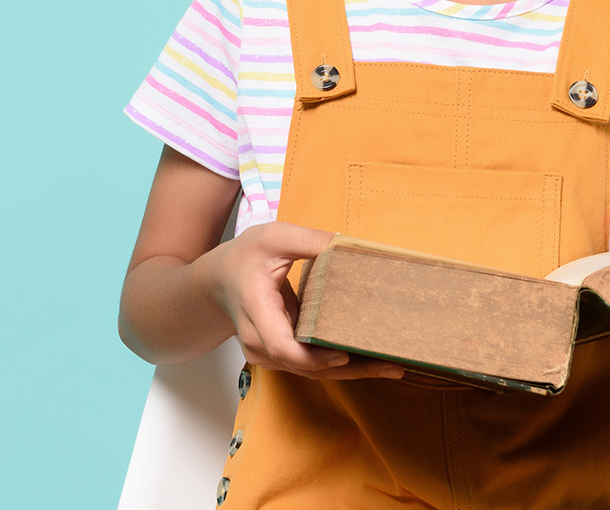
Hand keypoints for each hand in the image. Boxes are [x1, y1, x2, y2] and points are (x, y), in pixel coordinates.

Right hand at [198, 221, 404, 380]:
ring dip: (351, 372)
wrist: (218, 281)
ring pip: (310, 372)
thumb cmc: (244, 257)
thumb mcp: (272, 237)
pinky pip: (310, 366)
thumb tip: (349, 244)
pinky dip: (339, 365)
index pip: (281, 346)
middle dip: (349, 370)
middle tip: (391, 365)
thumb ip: (309, 240)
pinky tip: (371, 361)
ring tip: (391, 366)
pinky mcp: (280, 355)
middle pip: (304, 367)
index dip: (313, 358)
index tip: (344, 355)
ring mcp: (267, 352)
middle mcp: (259, 339)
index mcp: (256, 308)